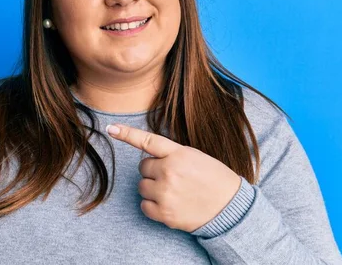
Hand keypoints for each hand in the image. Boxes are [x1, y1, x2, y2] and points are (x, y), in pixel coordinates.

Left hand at [107, 124, 241, 232]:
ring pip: (142, 186)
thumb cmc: (214, 179)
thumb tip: (148, 157)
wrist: (231, 208)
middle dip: (154, 171)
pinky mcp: (164, 213)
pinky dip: (153, 205)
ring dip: (153, 188)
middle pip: (143, 167)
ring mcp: (165, 193)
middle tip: (174, 177)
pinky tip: (171, 204)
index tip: (111, 128)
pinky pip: (144, 205)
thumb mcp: (196, 156)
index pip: (148, 141)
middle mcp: (169, 171)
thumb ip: (172, 154)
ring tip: (175, 191)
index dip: (127, 134)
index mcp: (179, 154)